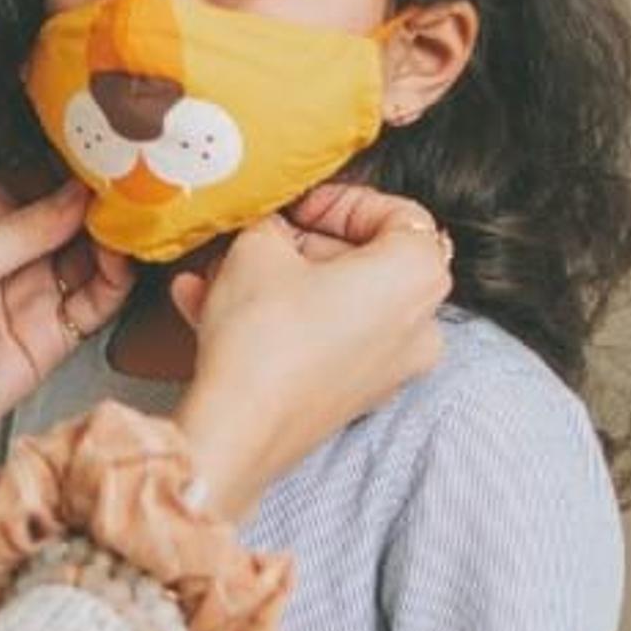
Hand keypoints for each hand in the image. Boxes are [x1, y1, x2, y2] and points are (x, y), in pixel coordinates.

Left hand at [0, 180, 129, 587]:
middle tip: (132, 186)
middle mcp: (9, 251)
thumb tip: (77, 195)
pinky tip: (121, 262)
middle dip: (102, 203)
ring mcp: (33, 292)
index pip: (39, 181)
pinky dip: (116, 282)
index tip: (105, 156)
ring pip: (92, 257)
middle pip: (72, 218)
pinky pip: (96, 303)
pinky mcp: (52, 335)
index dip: (72, 170)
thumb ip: (26, 226)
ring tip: (130, 222)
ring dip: (113, 240)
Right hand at [166, 187, 453, 510]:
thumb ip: (275, 224)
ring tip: (218, 275)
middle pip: (366, 263)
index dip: (341, 201)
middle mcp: (419, 326)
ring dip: (277, 284)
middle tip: (258, 238)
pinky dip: (278, 323)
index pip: (399, 214)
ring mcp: (389, 368)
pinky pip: (320, 341)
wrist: (238, 430)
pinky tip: (211, 309)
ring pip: (334, 305)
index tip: (299, 206)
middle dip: (302, 246)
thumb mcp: (259, 248)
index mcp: (417, 276)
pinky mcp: (353, 396)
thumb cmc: (264, 338)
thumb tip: (274, 230)